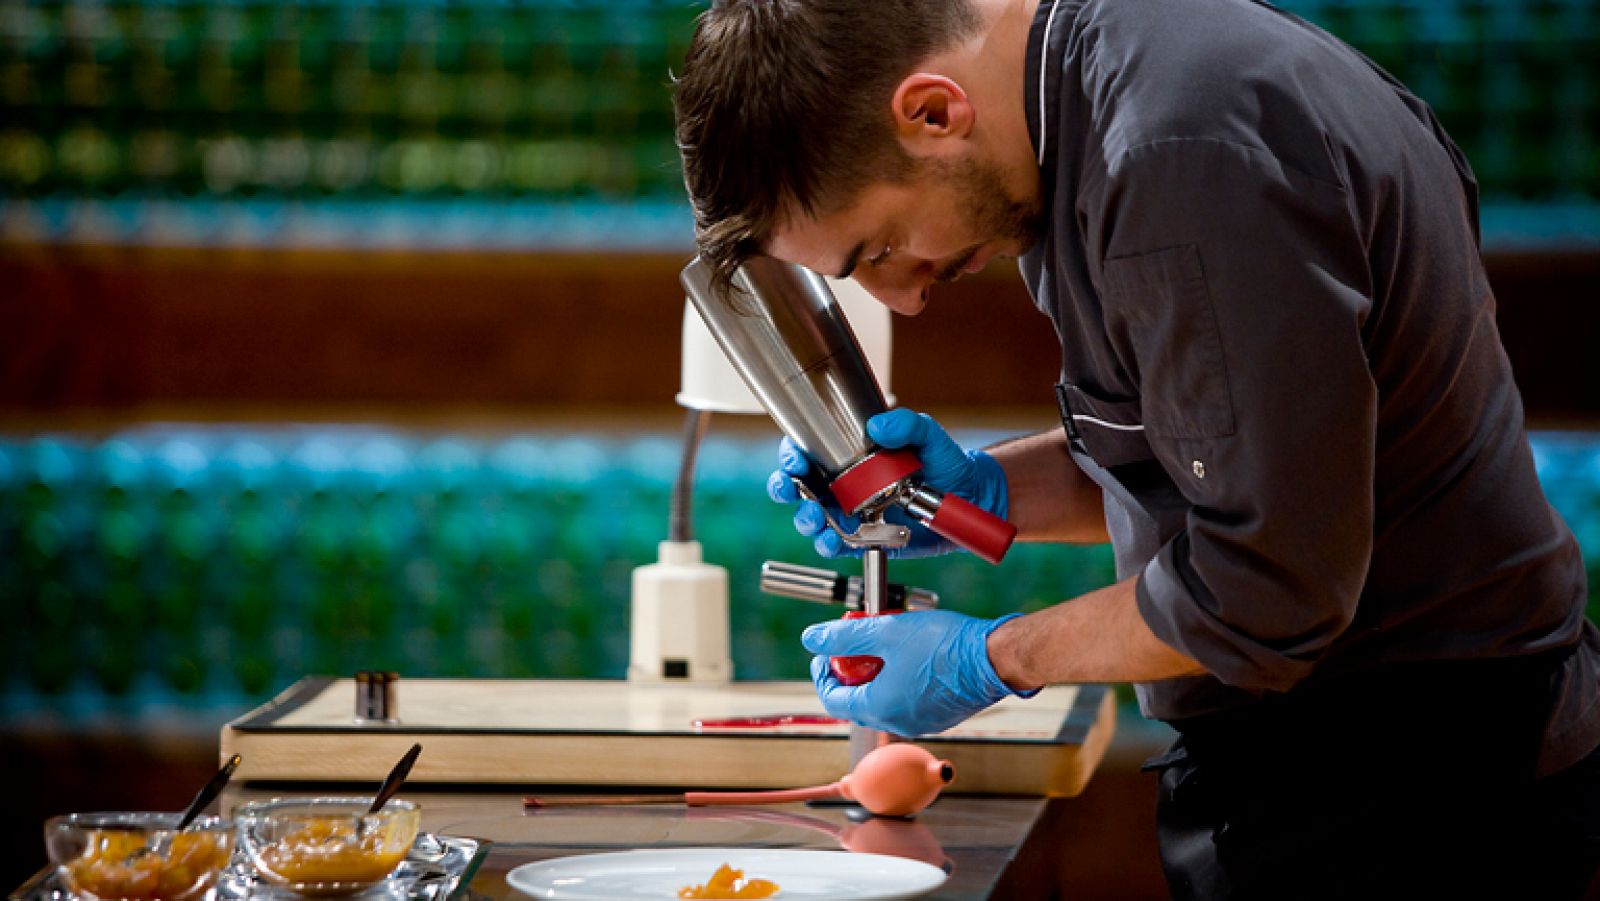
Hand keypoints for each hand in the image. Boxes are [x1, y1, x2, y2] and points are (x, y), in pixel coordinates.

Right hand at [766, 409, 1008, 557]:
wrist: (969, 499)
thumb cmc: (944, 462)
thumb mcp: (929, 436)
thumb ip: (907, 424)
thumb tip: (879, 425)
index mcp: (849, 455)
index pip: (807, 451)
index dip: (792, 455)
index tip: (795, 460)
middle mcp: (843, 484)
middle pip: (798, 486)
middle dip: (785, 488)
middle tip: (792, 489)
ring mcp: (850, 513)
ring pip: (811, 518)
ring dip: (805, 519)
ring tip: (816, 519)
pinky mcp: (863, 539)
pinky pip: (836, 545)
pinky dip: (829, 545)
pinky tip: (833, 541)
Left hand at [802, 610, 1030, 735]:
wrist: (995, 658)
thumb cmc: (946, 645)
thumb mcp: (886, 631)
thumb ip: (844, 637)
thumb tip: (812, 638)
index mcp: (880, 707)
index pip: (832, 699)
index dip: (822, 674)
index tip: (825, 653)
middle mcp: (898, 722)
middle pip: (857, 703)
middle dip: (849, 674)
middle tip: (853, 646)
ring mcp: (921, 722)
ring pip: (884, 702)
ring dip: (875, 677)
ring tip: (883, 646)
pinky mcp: (940, 717)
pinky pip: (907, 703)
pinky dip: (898, 683)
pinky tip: (909, 657)